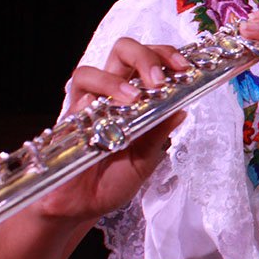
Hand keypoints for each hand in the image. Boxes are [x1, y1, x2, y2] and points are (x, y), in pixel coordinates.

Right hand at [39, 38, 188, 222]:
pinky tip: (114, 106)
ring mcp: (90, 102)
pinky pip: (80, 89)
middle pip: (126, 51)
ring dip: (123, 74)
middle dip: (148, 55)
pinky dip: (99, 91)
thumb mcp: (146, 159)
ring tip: (139, 94)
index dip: (168, 57)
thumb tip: (182, 109)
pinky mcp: (70, 115)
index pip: (152, 62)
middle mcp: (113, 94)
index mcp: (137, 100)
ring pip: (98, 66)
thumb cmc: (113, 181)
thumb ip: (159, 134)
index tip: (187, 67)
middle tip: (164, 77)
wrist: (80, 206)